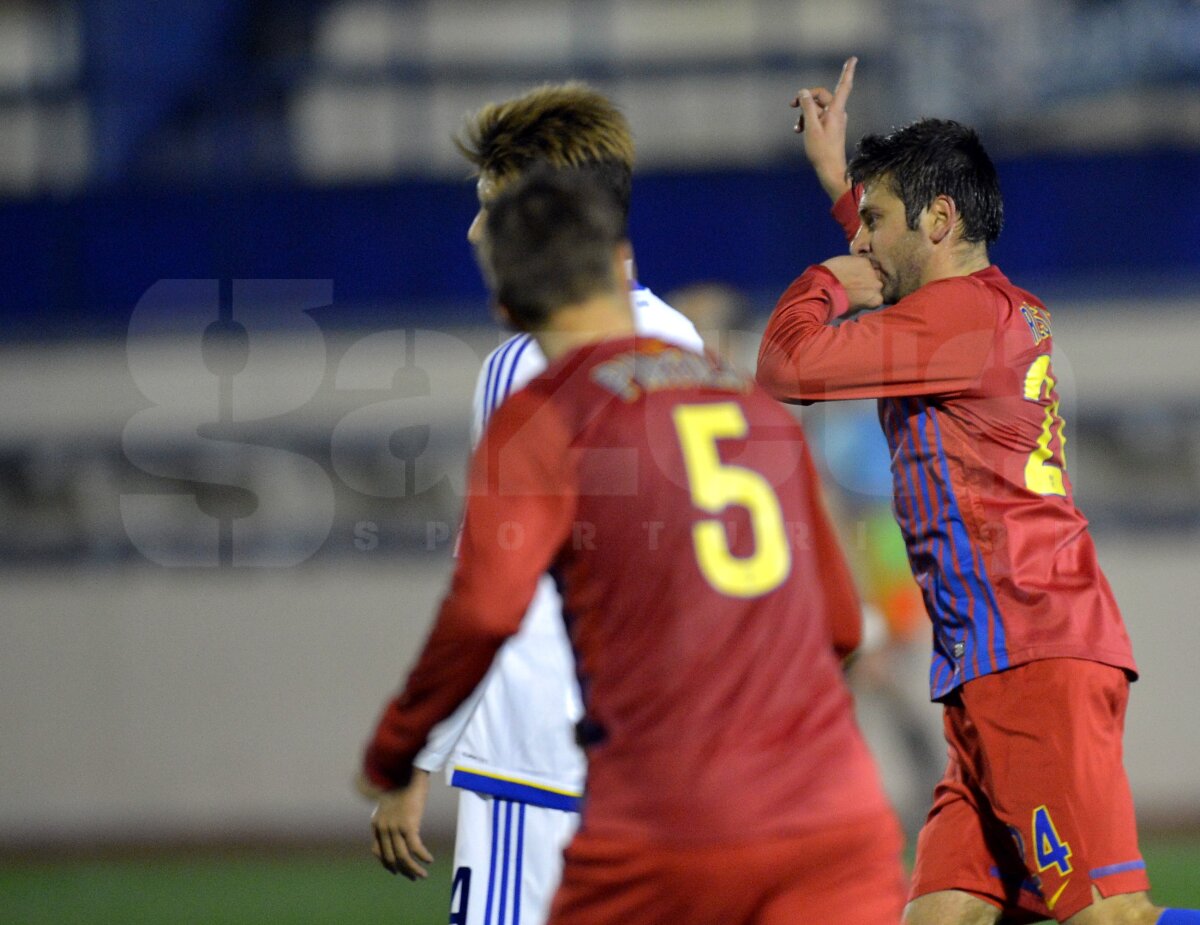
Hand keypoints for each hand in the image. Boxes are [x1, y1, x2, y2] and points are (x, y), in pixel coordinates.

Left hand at [369, 769, 434, 879]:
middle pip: (391, 858)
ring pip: (403, 857)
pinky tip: (429, 860)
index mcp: (377, 823)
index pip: (378, 852)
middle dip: (403, 871)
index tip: (399, 870)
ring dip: (413, 869)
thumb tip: (401, 826)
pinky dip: (422, 856)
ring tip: (423, 875)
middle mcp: (382, 828)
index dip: (388, 864)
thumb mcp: (391, 801)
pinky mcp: (408, 824)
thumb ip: (391, 815)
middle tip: (414, 877)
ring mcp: (394, 827)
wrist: (406, 768)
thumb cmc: (402, 782)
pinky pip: (415, 847)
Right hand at [791, 56, 856, 201]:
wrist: (830, 170)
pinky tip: (800, 131)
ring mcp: (834, 121)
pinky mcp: (830, 128)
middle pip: (822, 96)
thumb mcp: (811, 127)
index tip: (853, 58)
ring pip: (817, 108)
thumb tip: (804, 92)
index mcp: (836, 111)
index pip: (843, 86)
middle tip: (790, 105)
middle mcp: (837, 113)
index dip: (847, 71)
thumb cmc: (822, 150)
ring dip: (805, 114)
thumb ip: (807, 107)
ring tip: (797, 128)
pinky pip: (818, 118)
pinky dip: (808, 121)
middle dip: (806, 100)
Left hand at [820, 255, 882, 310]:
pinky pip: (863, 262)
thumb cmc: (835, 304)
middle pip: (875, 282)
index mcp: (876, 300)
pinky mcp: (864, 261)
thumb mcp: (852, 310)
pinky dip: (856, 264)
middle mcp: (878, 286)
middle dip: (867, 283)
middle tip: (854, 284)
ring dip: (863, 272)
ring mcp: (872, 272)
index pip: (877, 296)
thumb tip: (862, 300)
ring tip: (849, 275)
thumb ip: (862, 303)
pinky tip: (846, 267)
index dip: (867, 295)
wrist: (824, 289)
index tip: (859, 294)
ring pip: (870, 271)